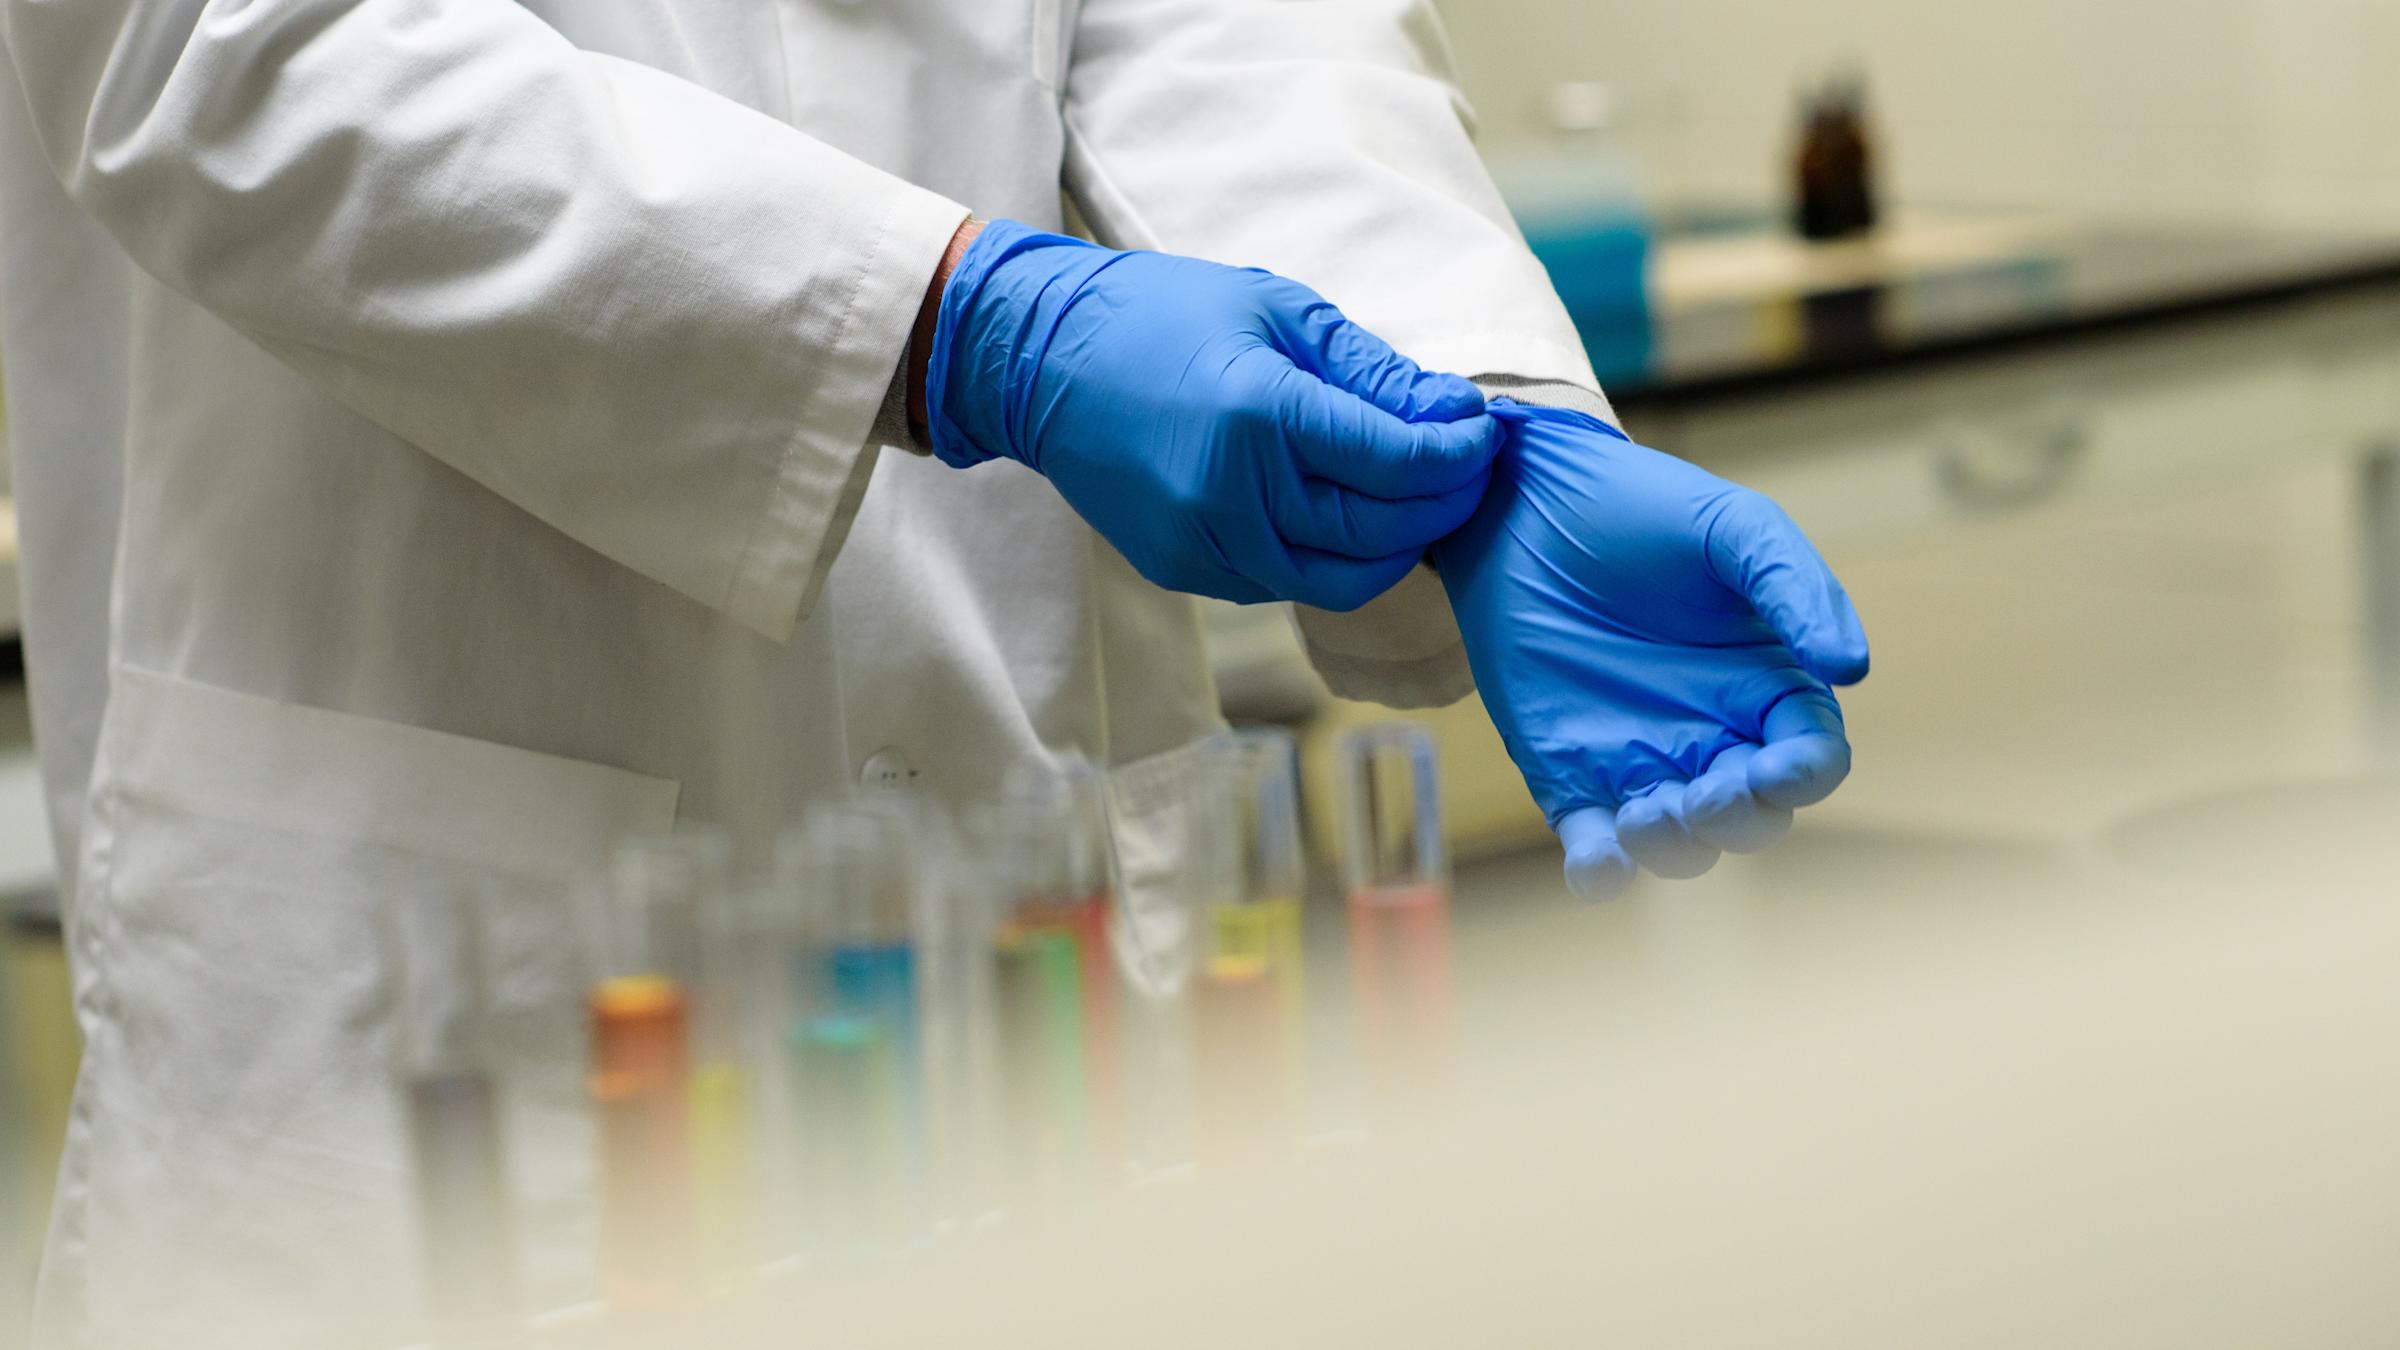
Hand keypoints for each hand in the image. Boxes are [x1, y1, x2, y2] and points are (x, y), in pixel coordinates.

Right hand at [925, 219, 1499, 611]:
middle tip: (1464, 464)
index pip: (1401, 464)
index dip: (1461, 454)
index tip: (1483, 429)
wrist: (1040, 361)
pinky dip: (1334, 554)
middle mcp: (1234, 496)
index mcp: (1261, 415)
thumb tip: (1458, 413)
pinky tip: (1343, 507)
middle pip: (1384, 532)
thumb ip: (1373, 373)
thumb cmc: (1161, 315)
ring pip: (1344, 579)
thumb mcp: (1278, 311)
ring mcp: (1206, 545)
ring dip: (1396, 542)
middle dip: (1442, 502)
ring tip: (1414, 492)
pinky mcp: (1187, 571)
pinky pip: (1289, 582)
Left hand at [1432, 402, 1870, 899]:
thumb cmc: (1640, 510)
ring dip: (1674, 848)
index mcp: (1766, 687)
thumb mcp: (1733, 528)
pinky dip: (1600, 873)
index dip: (1802, 777)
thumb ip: (1795, 588)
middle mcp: (1713, 736)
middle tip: (1701, 795)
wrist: (1523, 505)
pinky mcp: (1571, 776)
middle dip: (1738, 820)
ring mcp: (1642, 762)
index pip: (1809, 759)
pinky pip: (1595, 848)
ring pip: (1682, 846)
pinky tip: (1597, 864)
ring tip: (1646, 812)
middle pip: (1753, 817)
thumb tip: (1853, 668)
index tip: (1774, 771)